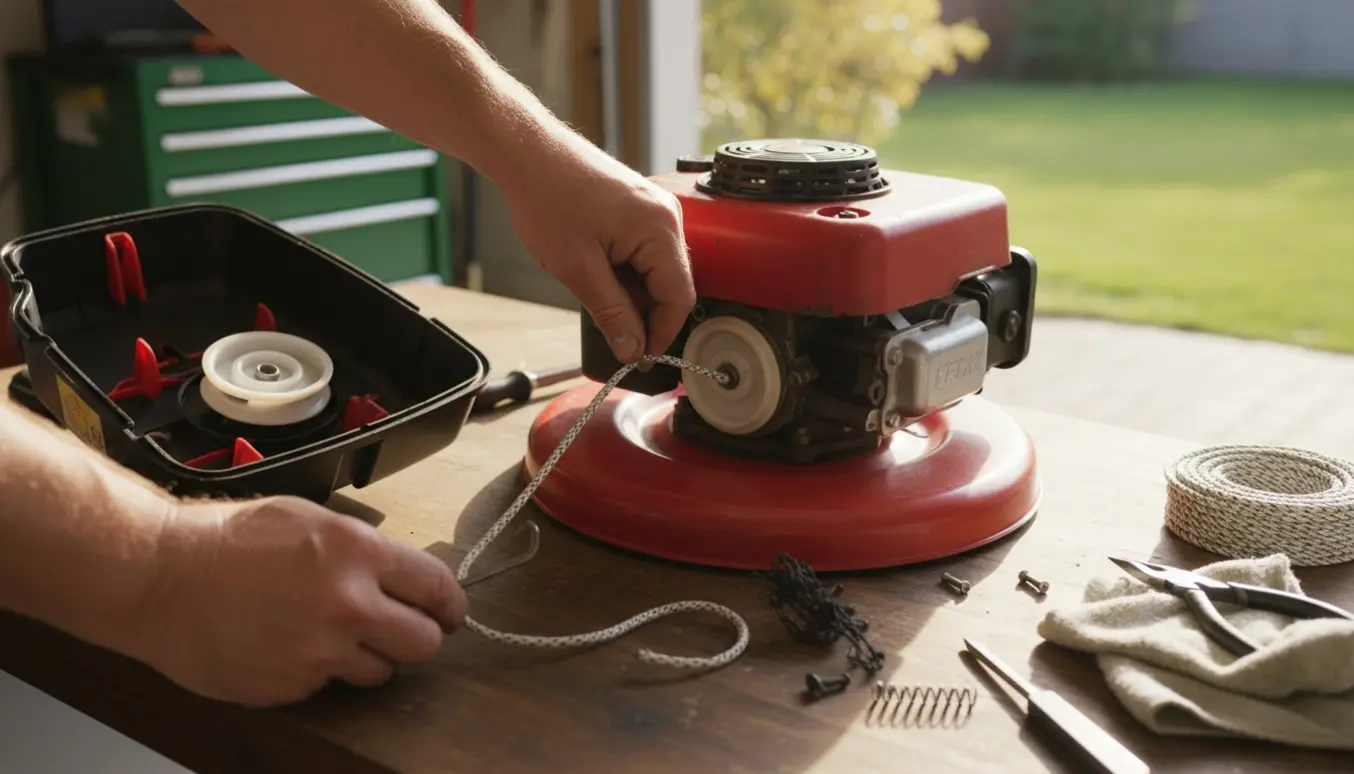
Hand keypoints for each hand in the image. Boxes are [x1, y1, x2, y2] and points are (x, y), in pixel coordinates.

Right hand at [133, 496, 466, 707]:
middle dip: (418, 637)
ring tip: (330, 635)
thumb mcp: (309, 519)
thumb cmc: (228, 540)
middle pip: (424, 643)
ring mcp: (320, 652)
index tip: (451, 612)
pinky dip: (318, 672)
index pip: (437, 587)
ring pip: (381, 672)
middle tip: (400, 630)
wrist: (161, 578)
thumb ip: (362, 550)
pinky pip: (328, 686)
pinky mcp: (291, 686)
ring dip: (368, 659)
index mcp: (359, 553)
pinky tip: (288, 646)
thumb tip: (402, 575)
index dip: (450, 604)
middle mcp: (348, 605)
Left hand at [497, 128, 695, 363]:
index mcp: (660, 230)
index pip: (679, 297)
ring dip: (636, 295)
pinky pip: (647, 252)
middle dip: (648, 316)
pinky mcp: (640, 208)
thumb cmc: (548, 200)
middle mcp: (667, 216)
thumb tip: (634, 350)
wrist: (529, 154)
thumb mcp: (578, 270)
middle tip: (619, 339)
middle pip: (673, 285)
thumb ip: (612, 314)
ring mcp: (655, 209)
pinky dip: (630, 274)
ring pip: (659, 271)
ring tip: (601, 303)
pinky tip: (602, 279)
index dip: (661, 334)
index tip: (641, 358)